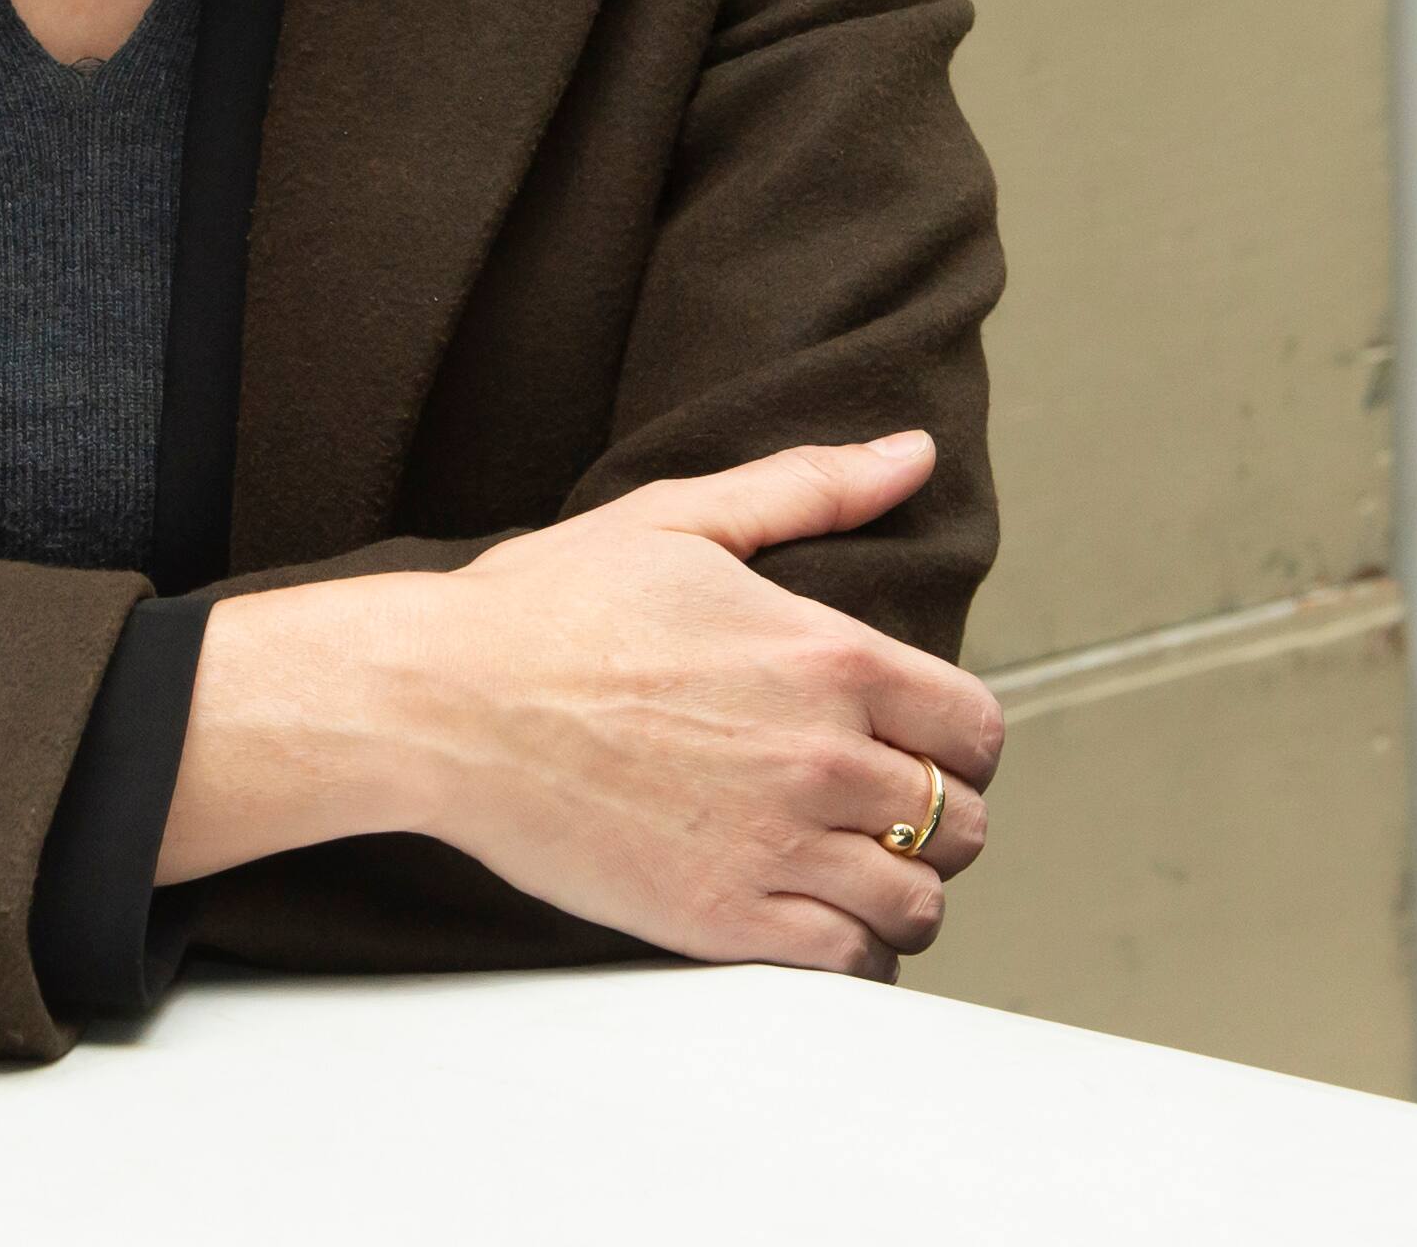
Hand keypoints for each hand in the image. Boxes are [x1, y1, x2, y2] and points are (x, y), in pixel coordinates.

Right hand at [166, 432, 995, 974]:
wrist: (441, 702)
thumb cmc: (545, 608)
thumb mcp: (683, 518)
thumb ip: (811, 487)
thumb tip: (909, 453)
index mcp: (827, 657)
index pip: (975, 727)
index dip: (960, 740)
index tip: (922, 744)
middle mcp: (820, 757)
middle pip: (960, 822)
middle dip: (935, 815)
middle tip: (882, 808)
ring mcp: (774, 844)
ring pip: (917, 902)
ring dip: (899, 889)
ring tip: (853, 868)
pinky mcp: (722, 918)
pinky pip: (847, 962)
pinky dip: (851, 951)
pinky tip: (814, 918)